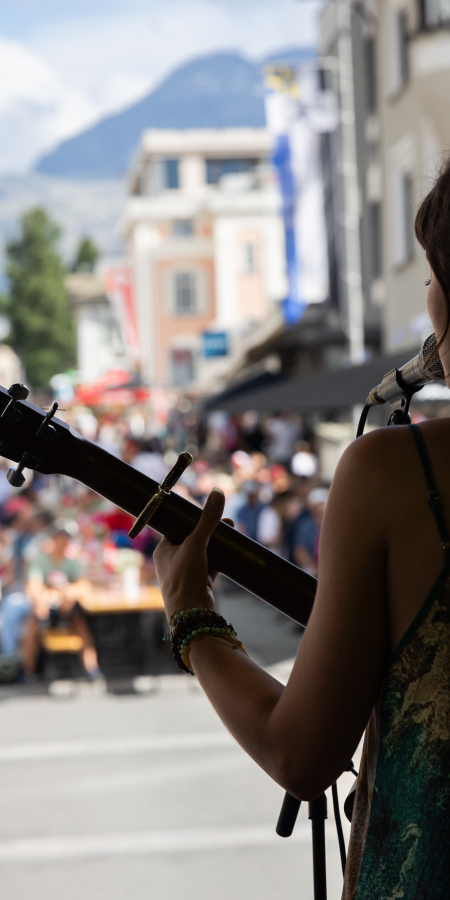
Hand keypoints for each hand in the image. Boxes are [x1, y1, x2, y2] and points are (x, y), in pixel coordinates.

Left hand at [153, 488, 232, 620]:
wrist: (192, 614)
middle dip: (209, 530)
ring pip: (202, 552)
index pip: (176, 527)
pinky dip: (219, 559)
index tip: (208, 512)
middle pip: (191, 538)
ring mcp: (185, 572)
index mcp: (163, 550)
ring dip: (215, 544)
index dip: (192, 519)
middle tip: (226, 521)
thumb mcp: (196, 544)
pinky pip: (210, 565)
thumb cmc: (185, 578)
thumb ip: (207, 520)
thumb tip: (217, 492)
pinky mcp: (198, 582)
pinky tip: (231, 552)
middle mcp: (171, 561)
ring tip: (231, 533)